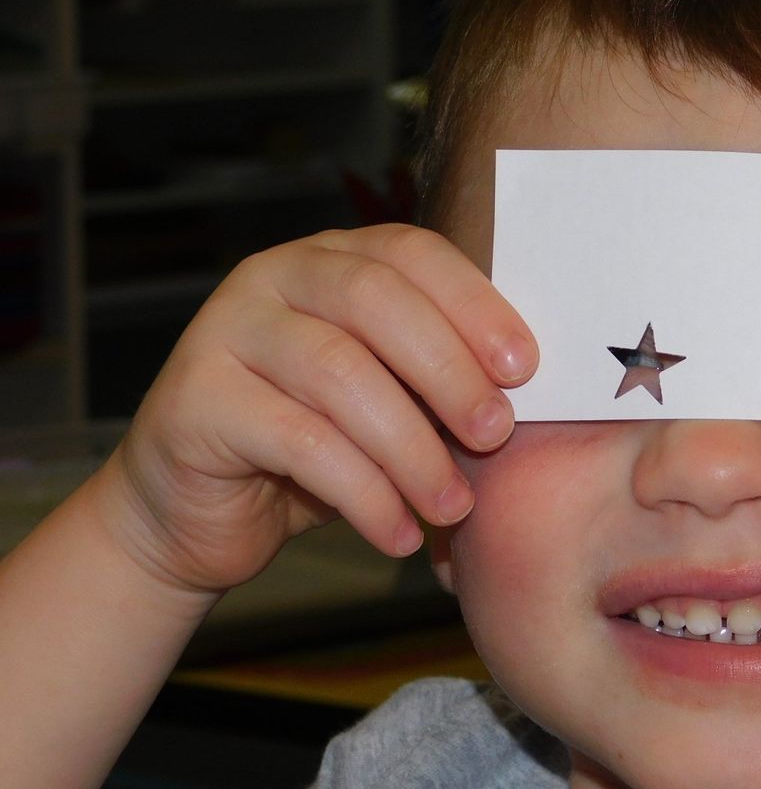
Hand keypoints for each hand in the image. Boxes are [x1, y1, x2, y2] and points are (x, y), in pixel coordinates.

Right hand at [101, 224, 534, 595]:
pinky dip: (365, 496)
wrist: (198, 514)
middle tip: (496, 434)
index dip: (473, 304)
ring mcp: (225, 333)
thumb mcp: (390, 402)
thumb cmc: (315, 450)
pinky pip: (299, 442)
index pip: (410, 253)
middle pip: (373, 300)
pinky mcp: (196, 402)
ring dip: (413, 449)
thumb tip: (536, 392)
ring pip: (338, 374)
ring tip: (454, 506)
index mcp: (330, 260)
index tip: (525, 367)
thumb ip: (439, 379)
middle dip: (448, 369)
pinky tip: (400, 535)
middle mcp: (272, 279)